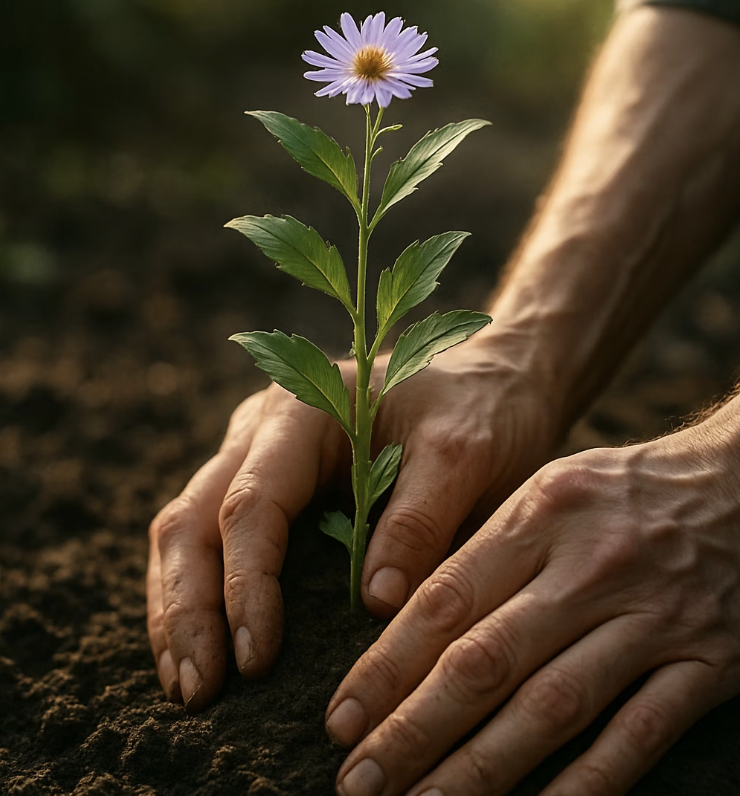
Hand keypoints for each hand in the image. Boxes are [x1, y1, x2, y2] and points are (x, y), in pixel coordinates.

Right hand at [146, 331, 556, 708]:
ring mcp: (258, 452)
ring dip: (181, 607)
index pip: (254, 503)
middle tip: (197, 690)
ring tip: (189, 684)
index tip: (257, 659)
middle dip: (189, 608)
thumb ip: (419, 518)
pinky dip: (203, 593)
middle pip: (196, 517)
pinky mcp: (270, 482)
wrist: (490, 382)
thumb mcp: (463, 454)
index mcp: (304, 409)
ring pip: (189, 528)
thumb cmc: (479, 410)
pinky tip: (206, 646)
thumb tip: (373, 603)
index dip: (246, 584)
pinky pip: (212, 536)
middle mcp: (264, 428)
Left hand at [328, 405, 739, 795]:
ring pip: (551, 707)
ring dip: (480, 769)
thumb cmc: (625, 488)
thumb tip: (412, 614)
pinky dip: (584, 784)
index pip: (446, 600)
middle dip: (414, 730)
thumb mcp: (550, 490)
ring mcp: (649, 619)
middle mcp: (587, 568)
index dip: (387, 666)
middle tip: (356, 781)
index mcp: (540, 516)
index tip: (341, 717)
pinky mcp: (704, 663)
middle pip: (486, 662)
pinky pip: (637, 735)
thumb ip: (490, 549)